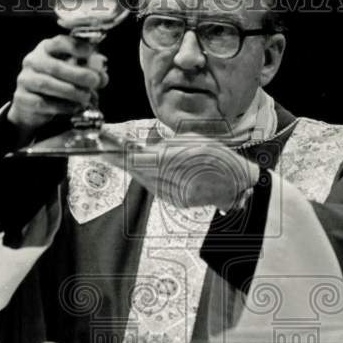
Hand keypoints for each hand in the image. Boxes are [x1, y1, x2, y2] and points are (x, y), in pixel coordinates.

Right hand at [6, 35, 108, 143]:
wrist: (32, 106)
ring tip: (86, 97)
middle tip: (94, 81)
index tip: (90, 52)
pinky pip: (42, 103)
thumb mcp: (74, 74)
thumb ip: (89, 72)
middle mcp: (33, 61)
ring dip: (71, 92)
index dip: (75, 46)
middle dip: (78, 74)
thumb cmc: (57, 84)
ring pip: (47, 84)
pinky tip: (74, 108)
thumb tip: (102, 77)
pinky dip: (61, 106)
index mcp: (46, 48)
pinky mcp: (22, 98)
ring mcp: (25, 79)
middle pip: (55, 66)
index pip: (59, 42)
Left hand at [105, 133, 259, 210]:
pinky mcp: (177, 202)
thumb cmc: (220, 157)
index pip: (139, 158)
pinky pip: (154, 188)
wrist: (239, 184)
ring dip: (130, 169)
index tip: (103, 146)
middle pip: (138, 170)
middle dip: (119, 160)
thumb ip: (167, 144)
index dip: (119, 153)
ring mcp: (175, 194)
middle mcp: (174, 180)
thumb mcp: (194, 140)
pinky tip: (138, 170)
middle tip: (102, 149)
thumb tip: (144, 145)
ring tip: (115, 157)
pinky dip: (144, 178)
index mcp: (177, 160)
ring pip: (144, 180)